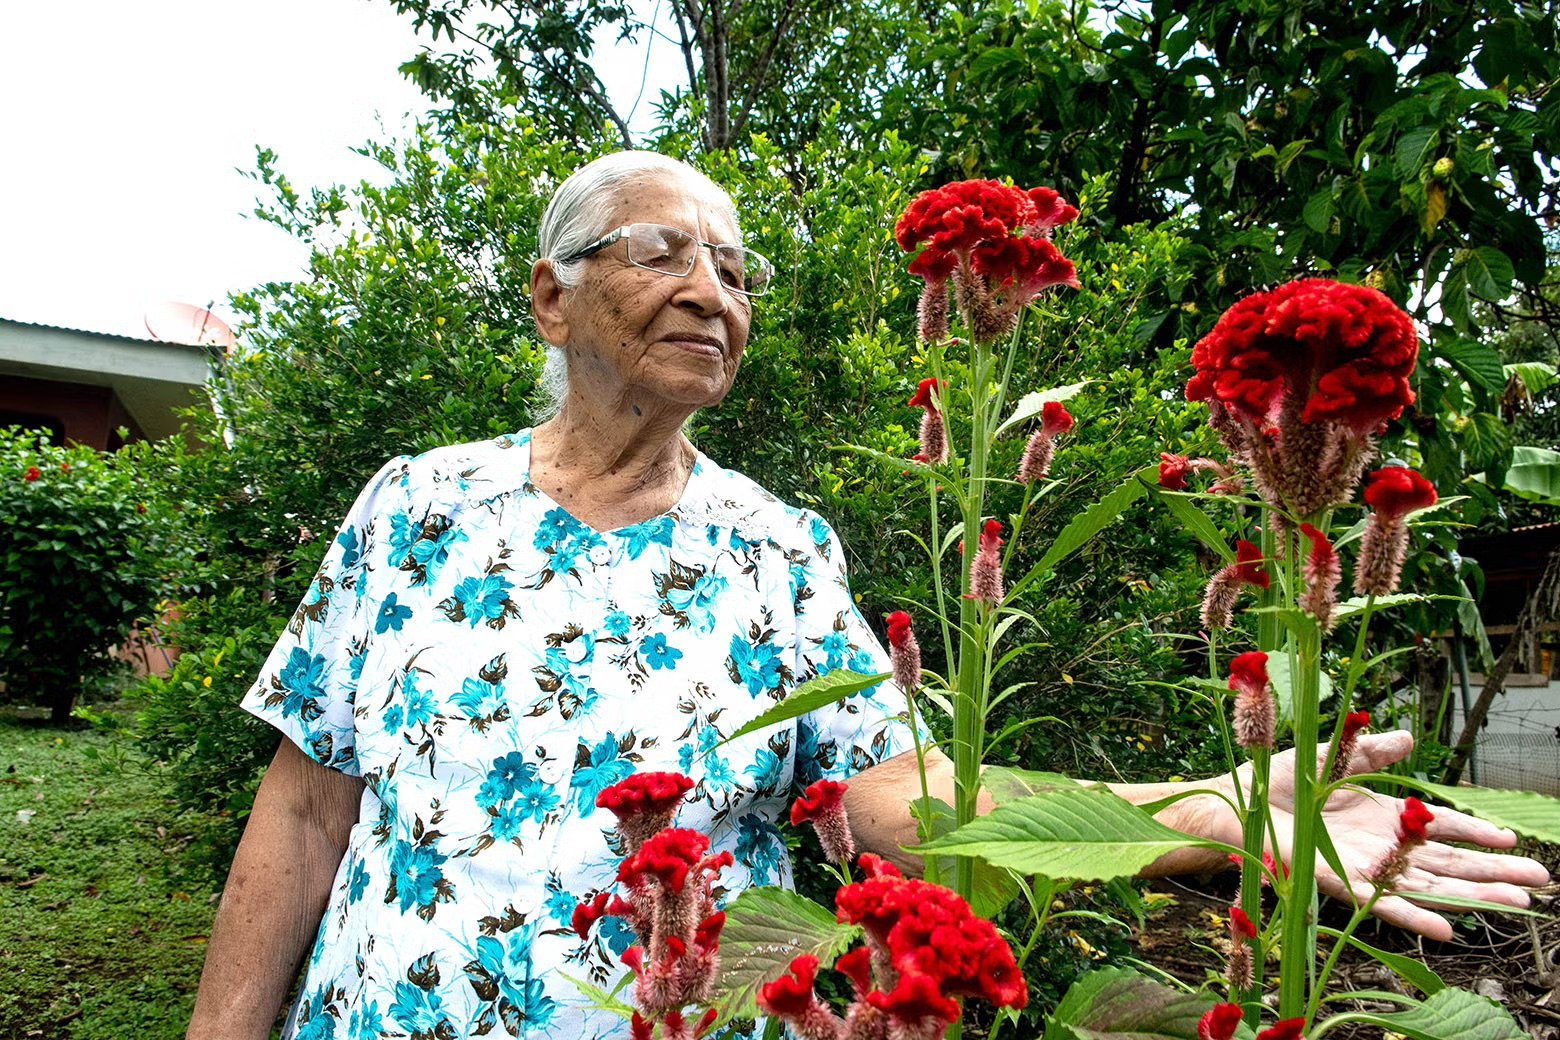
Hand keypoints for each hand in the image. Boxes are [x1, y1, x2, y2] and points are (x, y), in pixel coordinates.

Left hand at [1245, 731, 1550, 939]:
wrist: (1239, 799)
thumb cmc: (1281, 780)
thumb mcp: (1336, 755)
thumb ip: (1373, 750)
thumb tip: (1409, 737)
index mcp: (1383, 816)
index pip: (1442, 827)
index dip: (1476, 834)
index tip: (1512, 840)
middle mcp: (1381, 846)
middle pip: (1448, 863)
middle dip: (1494, 873)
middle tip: (1540, 882)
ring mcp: (1365, 867)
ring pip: (1429, 888)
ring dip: (1473, 898)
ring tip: (1518, 905)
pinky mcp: (1341, 882)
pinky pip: (1385, 904)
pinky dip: (1416, 917)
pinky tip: (1448, 930)